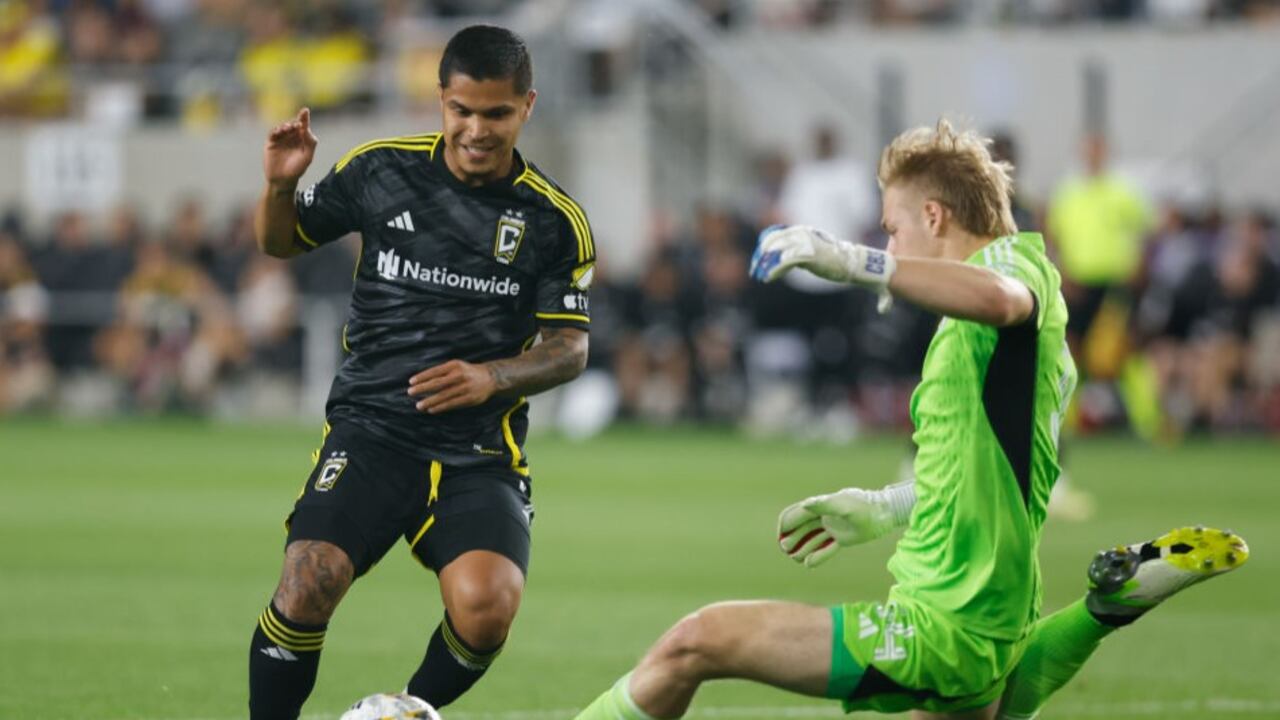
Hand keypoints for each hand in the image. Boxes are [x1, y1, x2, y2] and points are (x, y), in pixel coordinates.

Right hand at [264, 108, 317, 186]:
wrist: (282, 179)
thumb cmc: (297, 169)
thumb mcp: (307, 157)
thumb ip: (310, 143)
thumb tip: (307, 129)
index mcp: (302, 138)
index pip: (303, 126)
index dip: (304, 117)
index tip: (305, 111)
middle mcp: (291, 136)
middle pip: (293, 124)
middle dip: (295, 123)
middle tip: (297, 125)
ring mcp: (281, 138)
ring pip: (282, 127)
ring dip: (285, 126)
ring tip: (288, 128)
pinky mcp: (271, 142)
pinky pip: (273, 133)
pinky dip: (275, 130)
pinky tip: (279, 131)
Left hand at [408, 360, 496, 413]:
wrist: (490, 377)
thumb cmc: (468, 372)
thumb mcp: (457, 366)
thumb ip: (443, 372)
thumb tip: (423, 382)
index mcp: (455, 365)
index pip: (435, 371)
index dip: (422, 376)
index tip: (411, 382)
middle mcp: (459, 375)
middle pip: (437, 383)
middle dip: (422, 388)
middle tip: (410, 393)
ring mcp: (465, 387)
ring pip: (443, 395)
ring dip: (429, 401)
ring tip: (419, 405)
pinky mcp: (469, 398)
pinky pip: (452, 404)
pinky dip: (440, 407)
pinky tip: (431, 409)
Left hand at [750, 225, 895, 309]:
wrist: (852, 263)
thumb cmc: (833, 260)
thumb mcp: (810, 252)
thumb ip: (796, 253)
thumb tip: (781, 259)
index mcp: (801, 231)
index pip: (775, 235)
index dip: (764, 247)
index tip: (756, 260)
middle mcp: (801, 234)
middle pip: (772, 242)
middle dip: (760, 256)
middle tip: (754, 269)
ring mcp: (804, 243)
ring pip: (776, 252)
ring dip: (765, 265)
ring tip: (759, 275)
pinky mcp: (807, 255)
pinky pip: (784, 262)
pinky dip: (774, 271)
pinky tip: (767, 278)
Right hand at [777, 488, 894, 567]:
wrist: (885, 513)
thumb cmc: (865, 508)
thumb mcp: (844, 506)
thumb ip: (824, 505)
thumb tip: (804, 504)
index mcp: (821, 506)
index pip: (796, 514)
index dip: (786, 525)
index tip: (781, 537)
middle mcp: (824, 517)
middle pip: (801, 528)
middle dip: (792, 539)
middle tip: (787, 551)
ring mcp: (832, 528)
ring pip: (812, 539)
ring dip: (803, 548)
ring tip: (796, 559)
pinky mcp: (842, 538)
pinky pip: (826, 548)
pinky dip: (818, 555)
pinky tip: (809, 564)